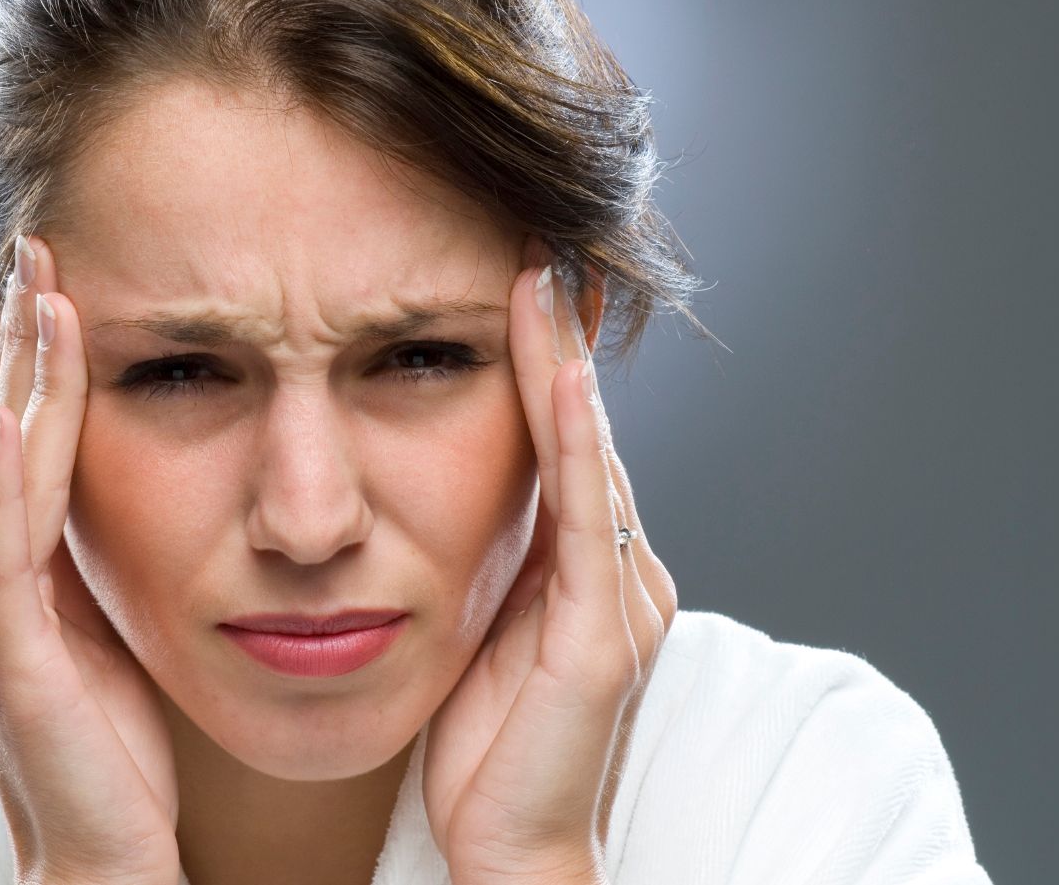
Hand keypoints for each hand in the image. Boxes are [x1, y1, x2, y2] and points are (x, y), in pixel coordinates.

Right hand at [0, 233, 181, 884]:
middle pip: (6, 442)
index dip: (41, 361)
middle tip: (40, 244)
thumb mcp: (121, 640)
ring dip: (23, 385)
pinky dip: (10, 481)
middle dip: (24, 344)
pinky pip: (6, 559)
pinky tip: (18, 417)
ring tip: (42, 295)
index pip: (29, 447)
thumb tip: (157, 491)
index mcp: (20, 584)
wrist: (110, 869)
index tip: (64, 274)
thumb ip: (116, 570)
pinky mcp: (14, 669)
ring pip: (4, 481)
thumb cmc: (125, 765)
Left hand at [423, 240, 680, 884]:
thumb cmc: (486, 751)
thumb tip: (437, 484)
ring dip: (563, 361)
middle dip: (560, 333)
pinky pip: (586, 519)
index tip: (517, 265)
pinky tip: (554, 374)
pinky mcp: (604, 638)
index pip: (562, 436)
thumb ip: (485, 559)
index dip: (544, 353)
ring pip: (589, 455)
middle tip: (538, 234)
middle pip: (584, 428)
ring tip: (541, 272)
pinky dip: (570, 439)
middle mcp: (620, 570)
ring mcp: (621, 601)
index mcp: (588, 568)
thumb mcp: (479, 630)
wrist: (507, 852)